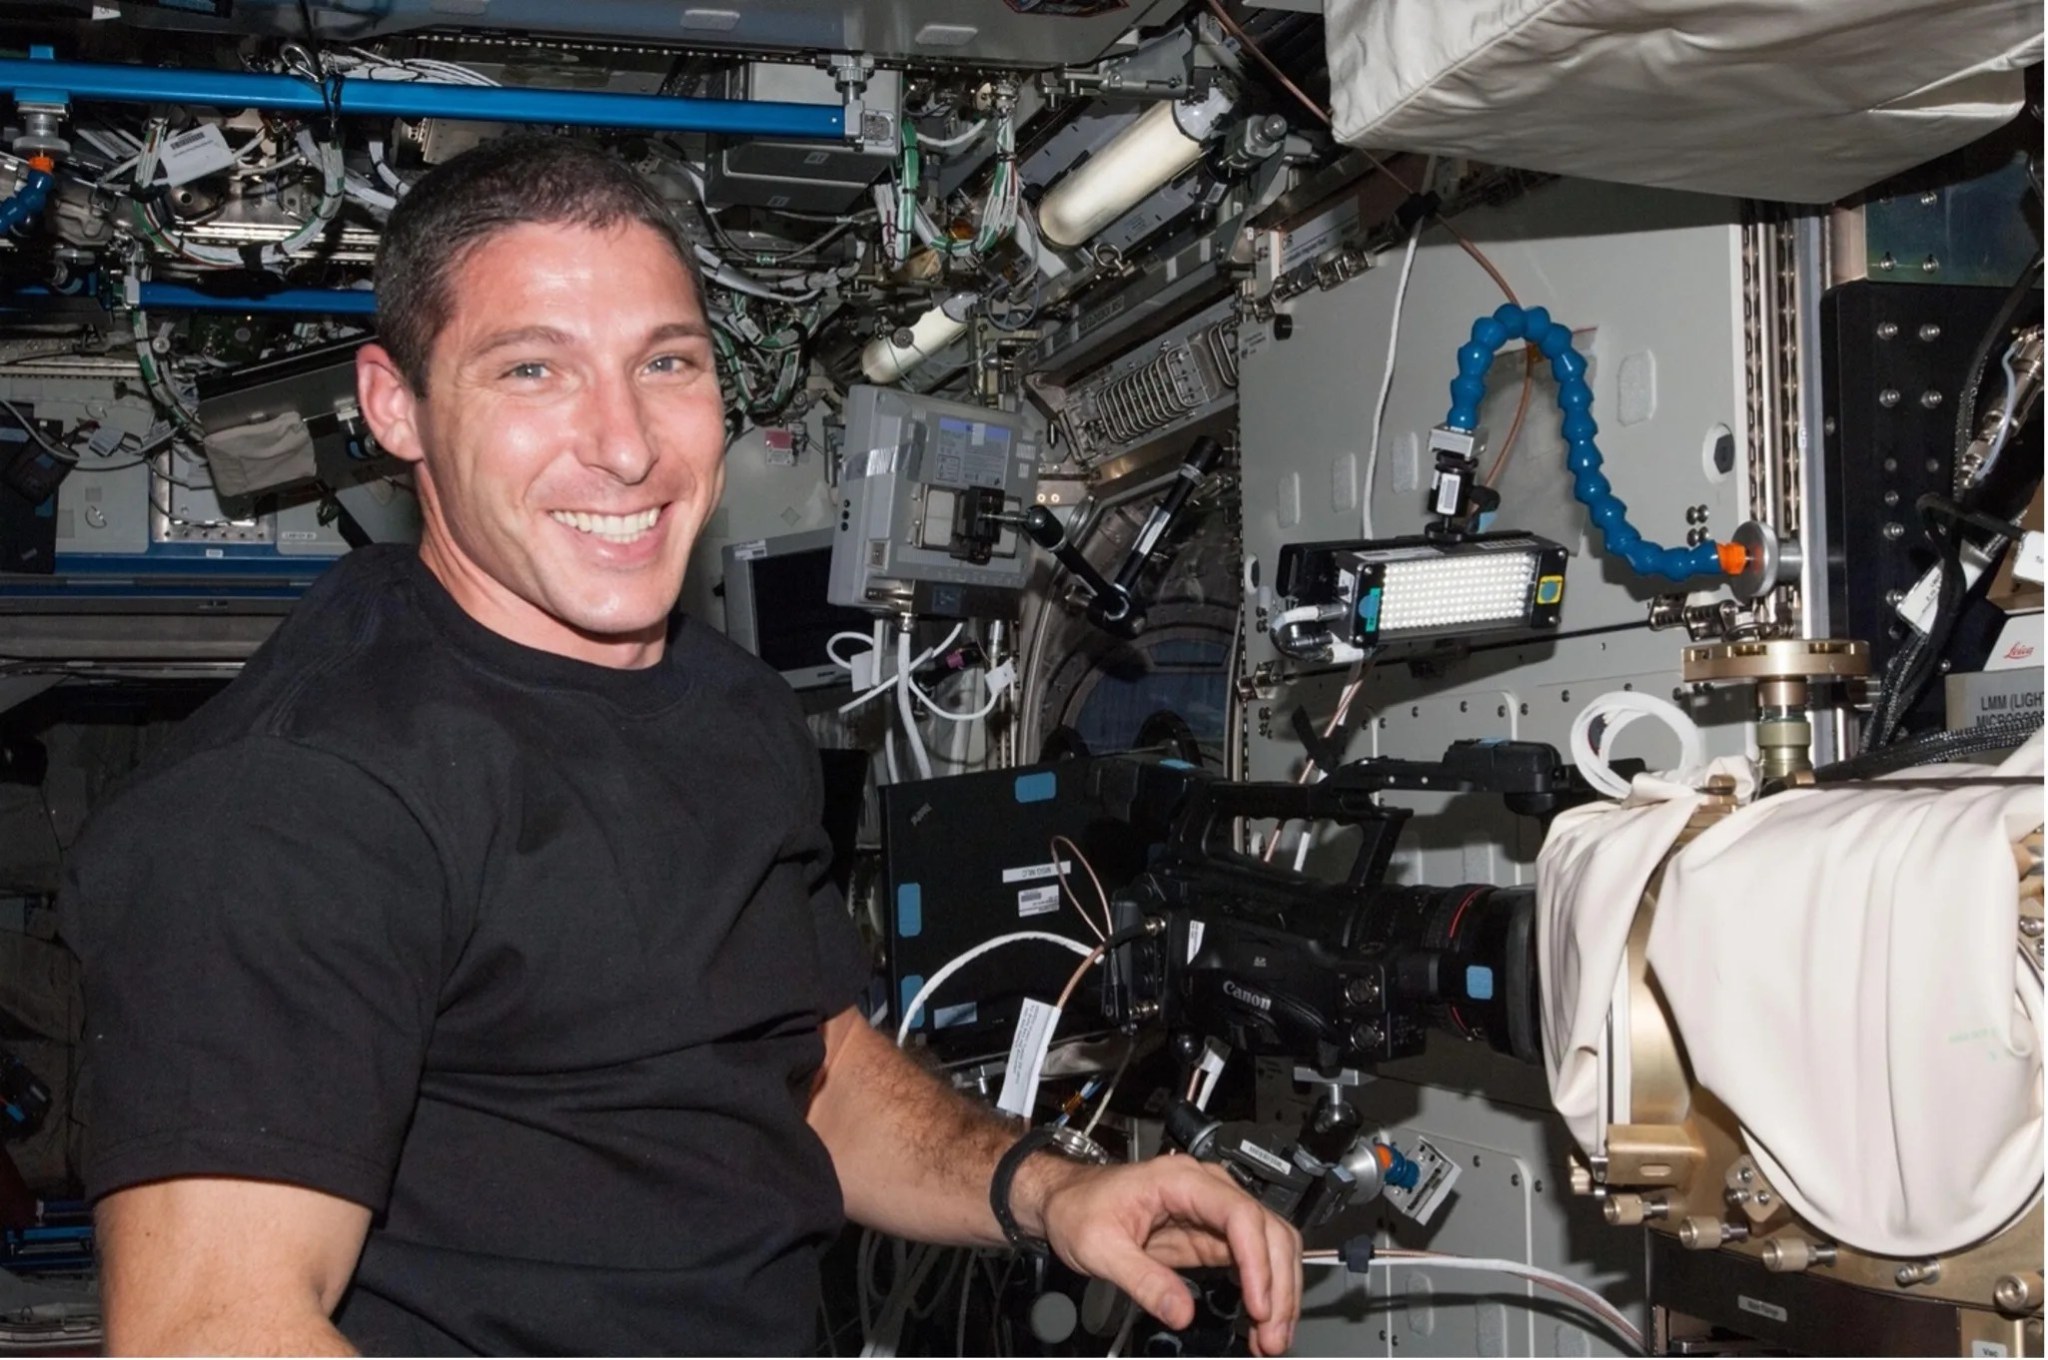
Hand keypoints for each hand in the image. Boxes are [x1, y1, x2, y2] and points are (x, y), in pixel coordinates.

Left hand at [1017, 1155, 1301, 1355]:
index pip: (1240, 1214)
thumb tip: (1181, 1311)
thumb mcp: (1099, 1246)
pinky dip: (1265, 1291)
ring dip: (1280, 1291)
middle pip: (1268, 1230)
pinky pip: (1253, 1261)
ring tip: (1271, 1336)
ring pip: (1270, 1245)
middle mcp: (1206, 1190)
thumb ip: (1142, 1279)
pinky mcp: (1211, 1235)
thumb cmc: (1077, 1207)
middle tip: (1272, 1334)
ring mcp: (1213, 1212)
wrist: (1065, 1200)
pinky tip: (1259, 1321)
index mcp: (1181, 1180)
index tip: (1259, 1304)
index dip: (1257, 1261)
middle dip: (1279, 1286)